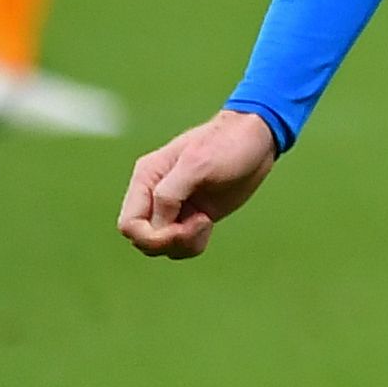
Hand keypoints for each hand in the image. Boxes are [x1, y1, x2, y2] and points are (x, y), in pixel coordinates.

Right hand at [119, 109, 280, 258]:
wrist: (257, 140)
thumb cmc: (228, 144)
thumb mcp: (197, 164)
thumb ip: (170, 193)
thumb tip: (157, 223)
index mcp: (147, 179)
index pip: (129, 224)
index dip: (151, 237)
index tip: (181, 227)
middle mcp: (154, 195)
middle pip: (142, 239)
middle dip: (169, 241)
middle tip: (201, 222)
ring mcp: (173, 207)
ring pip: (161, 246)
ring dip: (183, 244)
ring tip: (205, 222)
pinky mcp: (191, 216)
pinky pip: (181, 244)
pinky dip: (193, 243)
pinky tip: (208, 223)